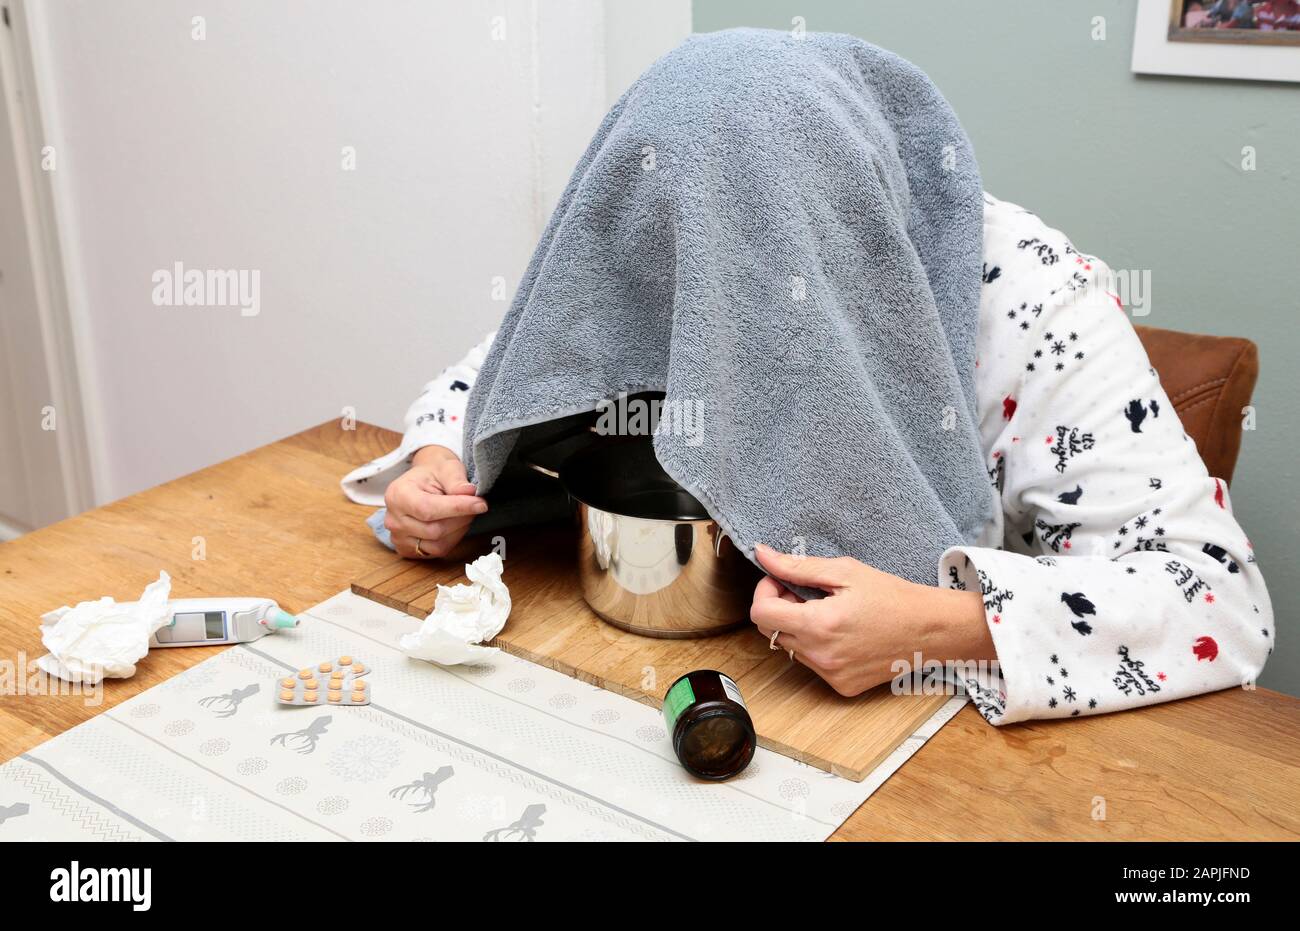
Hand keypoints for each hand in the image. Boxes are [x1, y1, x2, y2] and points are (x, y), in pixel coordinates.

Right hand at [383, 445, 486, 558]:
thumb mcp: (447, 468)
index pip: (429, 509)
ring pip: (438, 545)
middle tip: (474, 505)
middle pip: (435, 530)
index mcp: (398, 495)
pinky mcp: (407, 549)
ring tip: (463, 514)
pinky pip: (436, 552)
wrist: (423, 482)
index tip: (480, 504)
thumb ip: (457, 480)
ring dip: (459, 531)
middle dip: (461, 519)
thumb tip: (470, 492)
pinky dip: (451, 540)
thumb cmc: (435, 473)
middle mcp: (393, 519)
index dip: (458, 508)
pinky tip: (453, 525)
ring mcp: (398, 537)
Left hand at [749, 544, 993, 696]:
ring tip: (829, 612)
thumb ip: (798, 566)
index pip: (760, 614)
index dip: (765, 592)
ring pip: (790, 648)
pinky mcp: (841, 687)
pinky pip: (812, 664)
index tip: (783, 581)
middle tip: (808, 593)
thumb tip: (762, 555)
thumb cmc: (892, 596)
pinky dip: (817, 647)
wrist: (930, 629)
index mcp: (819, 625)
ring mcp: (831, 675)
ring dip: (798, 628)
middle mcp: (820, 656)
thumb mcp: (845, 571)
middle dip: (781, 608)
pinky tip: (842, 633)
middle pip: (771, 632)